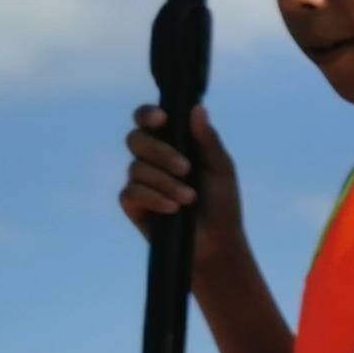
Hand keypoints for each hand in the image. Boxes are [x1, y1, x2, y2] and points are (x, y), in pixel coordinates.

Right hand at [121, 101, 246, 244]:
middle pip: (136, 139)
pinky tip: (173, 209)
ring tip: (189, 199)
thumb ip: (208, 140)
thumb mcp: (221, 169)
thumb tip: (198, 108)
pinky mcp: (132, 204)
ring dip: (165, 183)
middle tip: (186, 169)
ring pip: (135, 167)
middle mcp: (152, 158)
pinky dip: (154, 198)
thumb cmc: (222, 204)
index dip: (148, 114)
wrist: (217, 244)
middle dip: (160, 152)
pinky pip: (131, 192)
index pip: (148, 119)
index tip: (162, 119)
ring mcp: (140, 180)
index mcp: (172, 143)